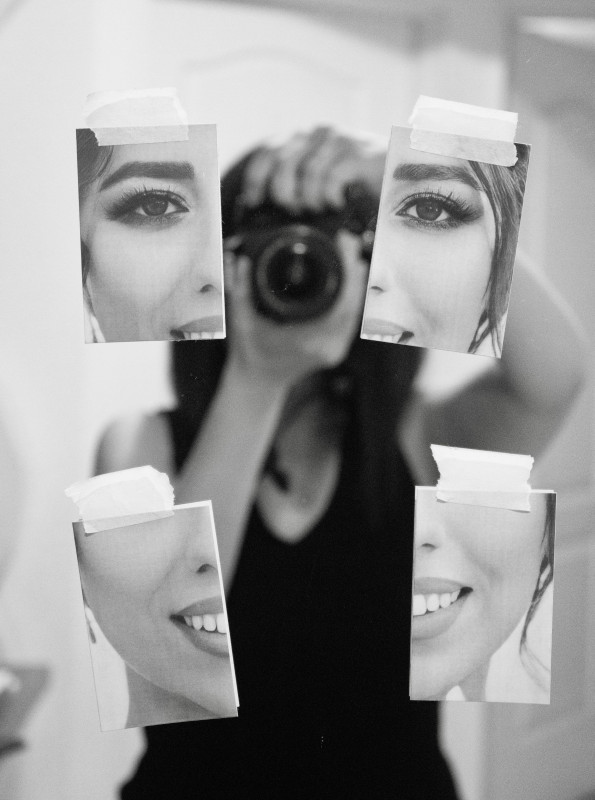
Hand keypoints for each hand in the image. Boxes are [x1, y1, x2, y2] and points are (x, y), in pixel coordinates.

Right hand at [224, 231, 367, 389]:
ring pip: (356, 310)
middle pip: (354, 304)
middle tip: (348, 242)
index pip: (341, 304)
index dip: (347, 272)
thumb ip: (238, 290)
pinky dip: (350, 294)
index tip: (344, 246)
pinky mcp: (336, 346)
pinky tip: (349, 275)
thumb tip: (237, 260)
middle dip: (353, 270)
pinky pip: (350, 317)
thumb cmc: (248, 355)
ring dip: (355, 280)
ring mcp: (335, 348)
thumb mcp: (240, 320)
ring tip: (350, 252)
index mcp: (309, 342)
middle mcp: (328, 347)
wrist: (256, 384)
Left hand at [241, 125, 386, 212]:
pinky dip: (329, 196)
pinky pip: (332, 177)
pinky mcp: (358, 154)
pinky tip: (335, 203)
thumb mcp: (322, 178)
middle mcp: (318, 134)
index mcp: (305, 137)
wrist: (401, 169)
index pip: (268, 152)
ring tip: (319, 208)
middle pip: (282, 163)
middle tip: (295, 209)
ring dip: (310, 198)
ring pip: (308, 173)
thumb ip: (298, 182)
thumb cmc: (358, 179)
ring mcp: (339, 141)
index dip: (255, 179)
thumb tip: (268, 203)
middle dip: (283, 193)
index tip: (252, 201)